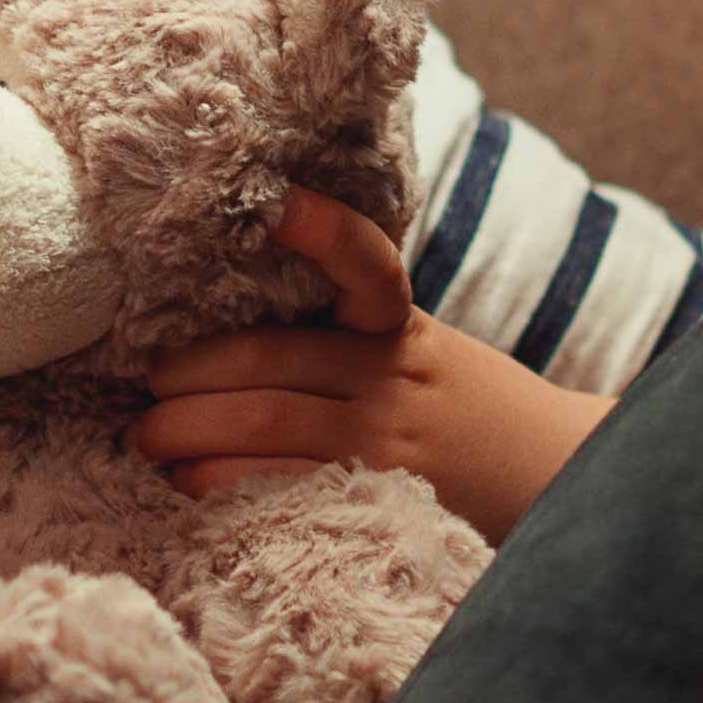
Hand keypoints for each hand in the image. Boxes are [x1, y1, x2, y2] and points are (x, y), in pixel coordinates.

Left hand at [132, 185, 606, 539]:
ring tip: (149, 440)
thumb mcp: (423, 351)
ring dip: (185, 435)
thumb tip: (226, 323)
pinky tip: (190, 488)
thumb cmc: (466, 412)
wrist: (557, 483)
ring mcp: (385, 445)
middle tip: (145, 388)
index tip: (275, 199)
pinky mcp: (380, 503)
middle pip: (269, 360)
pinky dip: (222, 486)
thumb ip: (348, 332)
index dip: (322, 229)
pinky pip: (282, 490)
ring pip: (265, 425)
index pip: (366, 265)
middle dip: (186, 375)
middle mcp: (390, 378)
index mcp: (399, 329)